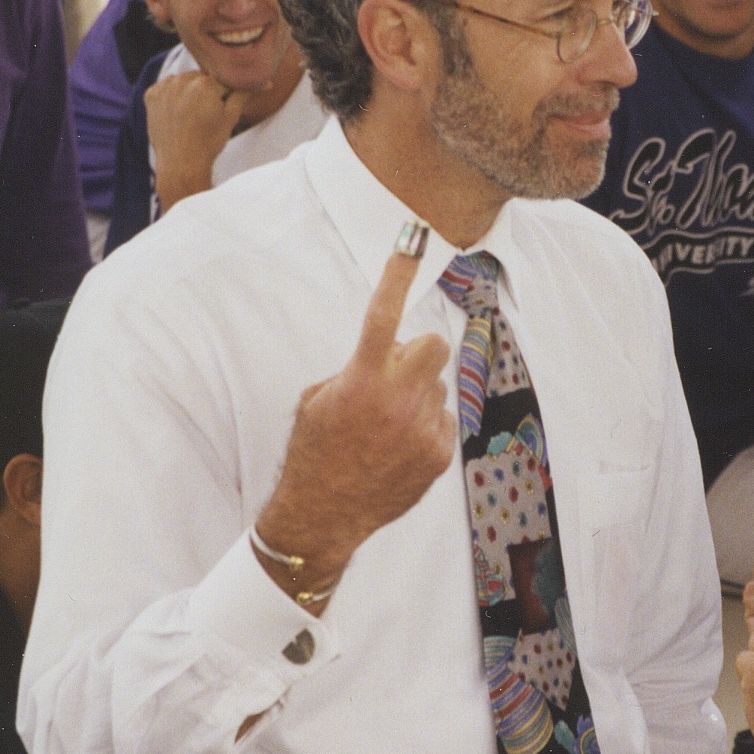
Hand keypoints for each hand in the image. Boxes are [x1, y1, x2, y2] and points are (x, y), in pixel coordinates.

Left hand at [143, 70, 243, 210]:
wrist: (181, 165)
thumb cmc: (208, 143)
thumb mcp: (231, 117)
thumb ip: (244, 94)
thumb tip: (265, 82)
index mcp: (205, 83)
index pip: (222, 79)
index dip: (226, 95)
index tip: (223, 109)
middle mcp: (182, 80)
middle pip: (201, 78)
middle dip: (206, 91)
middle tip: (207, 115)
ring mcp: (164, 87)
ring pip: (183, 81)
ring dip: (188, 91)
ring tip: (191, 115)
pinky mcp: (150, 95)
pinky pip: (166, 87)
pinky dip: (171, 96)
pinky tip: (177, 114)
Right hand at [254, 246, 453, 598]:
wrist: (323, 516)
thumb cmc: (313, 452)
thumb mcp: (317, 400)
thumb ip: (353, 370)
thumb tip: (385, 358)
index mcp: (360, 379)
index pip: (383, 312)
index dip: (397, 271)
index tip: (411, 237)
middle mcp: (397, 399)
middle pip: (434, 344)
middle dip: (419, 351)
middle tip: (396, 371)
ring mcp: (422, 428)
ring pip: (435, 386)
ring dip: (416, 396)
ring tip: (385, 428)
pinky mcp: (438, 454)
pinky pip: (440, 421)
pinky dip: (422, 429)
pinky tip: (396, 451)